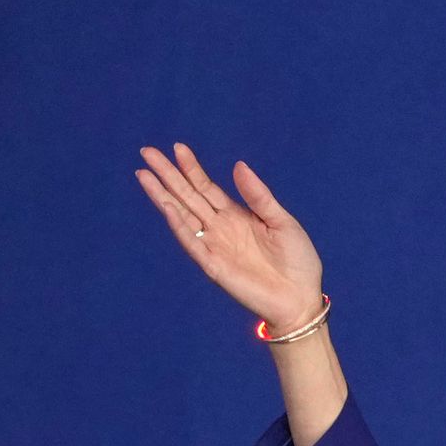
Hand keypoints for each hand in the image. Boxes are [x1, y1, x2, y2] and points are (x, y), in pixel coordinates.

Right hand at [133, 142, 322, 332]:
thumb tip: (238, 165)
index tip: (177, 147)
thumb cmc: (297, 261)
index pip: (206, 187)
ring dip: (162, 196)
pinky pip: (192, 244)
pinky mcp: (214, 267)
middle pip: (187, 197)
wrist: (302, 298)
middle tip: (147, 152)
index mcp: (235, 216)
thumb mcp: (281, 221)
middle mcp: (220, 229)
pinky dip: (179, 226)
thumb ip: (258, 196)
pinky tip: (167, 206)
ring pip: (182, 216)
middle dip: (167, 175)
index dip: (191, 168)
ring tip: (144, 176)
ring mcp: (215, 247)